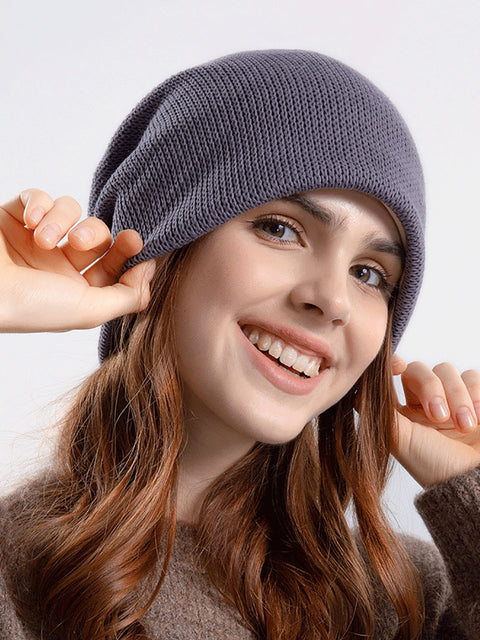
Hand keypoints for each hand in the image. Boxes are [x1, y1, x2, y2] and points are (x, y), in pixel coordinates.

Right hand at [0, 188, 155, 331]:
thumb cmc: (30, 306)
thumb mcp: (89, 311)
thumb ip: (128, 296)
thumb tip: (150, 271)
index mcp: (78, 291)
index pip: (116, 265)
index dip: (130, 252)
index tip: (137, 242)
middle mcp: (59, 266)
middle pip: (99, 236)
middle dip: (98, 234)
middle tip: (86, 240)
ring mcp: (35, 241)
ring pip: (72, 212)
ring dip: (64, 221)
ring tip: (44, 239)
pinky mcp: (12, 218)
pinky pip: (39, 197)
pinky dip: (40, 204)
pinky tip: (31, 221)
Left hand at [391, 354, 479, 488]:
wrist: (474, 482)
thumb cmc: (436, 467)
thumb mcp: (400, 439)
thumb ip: (381, 412)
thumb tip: (355, 391)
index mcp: (405, 411)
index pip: (394, 373)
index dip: (393, 363)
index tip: (398, 367)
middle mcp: (427, 402)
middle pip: (420, 369)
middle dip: (431, 389)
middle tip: (439, 417)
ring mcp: (453, 399)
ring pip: (447, 370)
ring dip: (457, 396)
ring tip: (464, 426)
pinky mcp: (476, 398)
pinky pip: (472, 376)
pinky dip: (475, 394)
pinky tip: (477, 420)